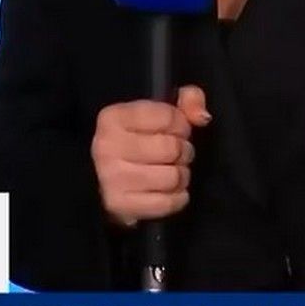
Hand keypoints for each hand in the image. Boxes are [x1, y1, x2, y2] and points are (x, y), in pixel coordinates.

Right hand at [91, 85, 210, 226]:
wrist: (103, 177)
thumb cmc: (137, 140)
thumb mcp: (159, 110)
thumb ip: (188, 99)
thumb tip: (202, 117)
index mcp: (113, 117)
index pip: (169, 117)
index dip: (181, 124)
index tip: (175, 130)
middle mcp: (107, 146)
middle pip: (172, 149)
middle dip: (182, 151)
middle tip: (175, 154)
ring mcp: (111, 178)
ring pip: (173, 177)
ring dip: (180, 175)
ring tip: (172, 171)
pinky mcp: (120, 205)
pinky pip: (168, 203)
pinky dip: (177, 198)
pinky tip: (168, 190)